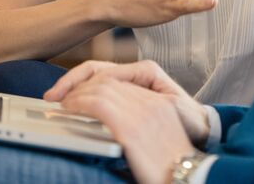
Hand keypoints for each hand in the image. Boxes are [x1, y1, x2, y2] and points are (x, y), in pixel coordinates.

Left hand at [56, 75, 193, 183]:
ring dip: (77, 93)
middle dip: (83, 84)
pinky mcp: (130, 128)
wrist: (189, 178)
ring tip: (64, 102)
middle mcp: (151, 103)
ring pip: (101, 88)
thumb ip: (143, 122)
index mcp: (159, 103)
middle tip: (65, 95)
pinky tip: (69, 109)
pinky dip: (79, 103)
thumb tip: (115, 123)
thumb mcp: (162, 137)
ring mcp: (142, 113)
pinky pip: (98, 103)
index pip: (121, 80)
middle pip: (110, 80)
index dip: (97, 83)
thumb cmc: (172, 168)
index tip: (82, 91)